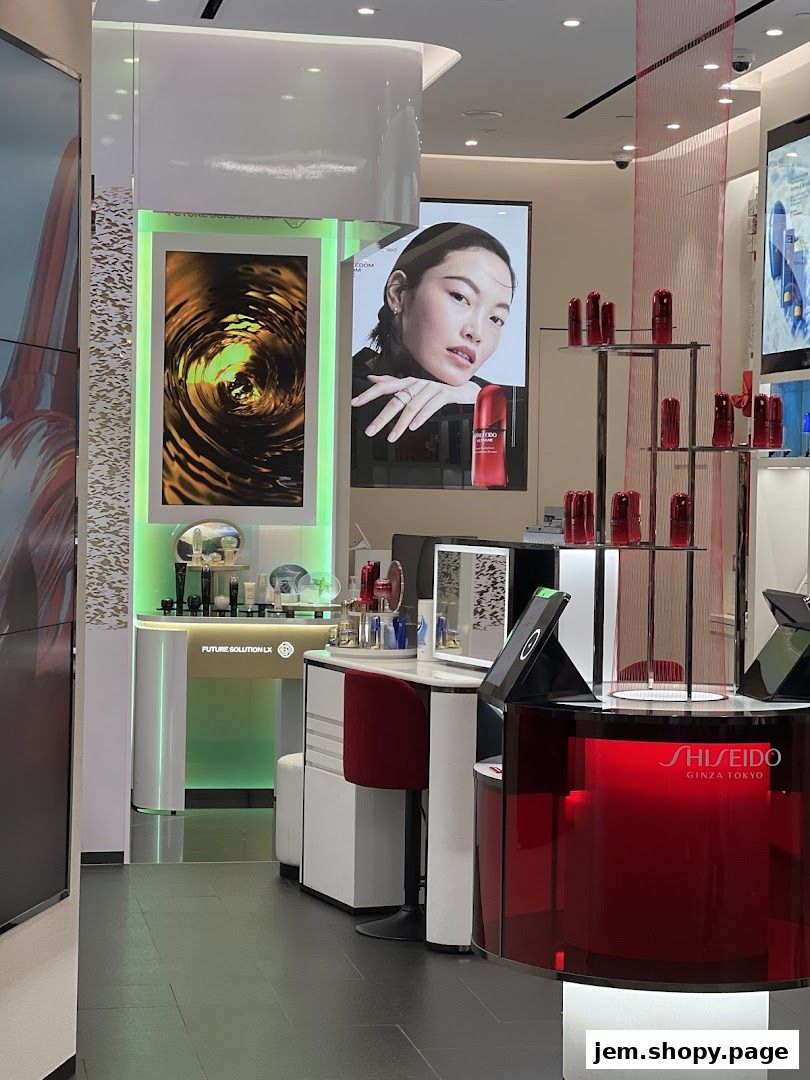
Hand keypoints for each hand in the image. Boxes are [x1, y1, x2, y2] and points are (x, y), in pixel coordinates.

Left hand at [351, 375, 479, 442]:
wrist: (465, 391)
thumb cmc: (436, 391)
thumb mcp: (413, 386)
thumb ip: (393, 383)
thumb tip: (372, 378)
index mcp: (408, 382)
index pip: (384, 386)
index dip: (369, 394)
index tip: (355, 403)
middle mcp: (417, 384)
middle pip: (396, 400)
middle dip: (382, 417)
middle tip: (371, 430)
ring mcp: (431, 388)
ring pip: (412, 406)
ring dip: (400, 423)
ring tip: (391, 437)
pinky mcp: (444, 395)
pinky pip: (430, 407)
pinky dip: (421, 417)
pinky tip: (413, 427)